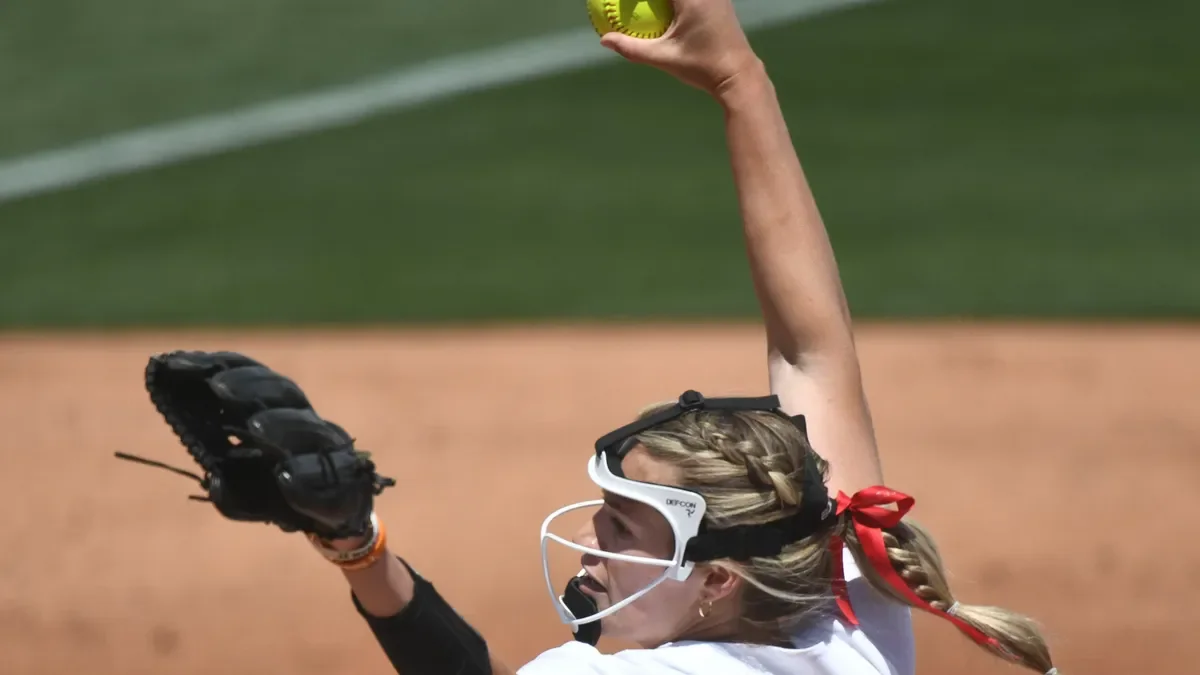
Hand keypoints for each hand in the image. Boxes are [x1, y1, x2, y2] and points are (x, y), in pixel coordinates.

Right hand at [599, 0, 761, 94]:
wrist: (738, 74)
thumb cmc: (701, 66)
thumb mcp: (664, 58)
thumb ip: (632, 47)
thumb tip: (604, 39)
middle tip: (629, 1)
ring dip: (663, 0)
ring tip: (646, 6)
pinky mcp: (719, 1)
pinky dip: (675, 1)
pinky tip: (663, 7)